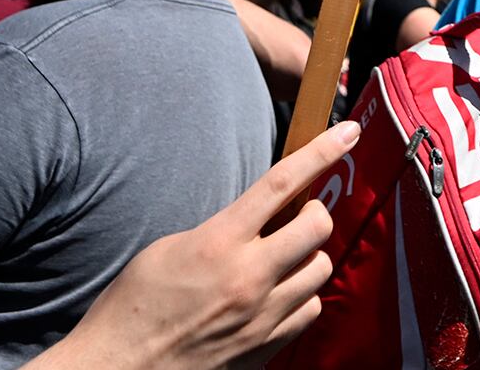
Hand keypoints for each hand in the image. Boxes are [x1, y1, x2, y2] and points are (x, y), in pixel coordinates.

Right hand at [30, 120, 359, 369]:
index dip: (321, 152)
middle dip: (315, 213)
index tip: (348, 132)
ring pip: (320, 269)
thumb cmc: (131, 308)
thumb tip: (259, 218)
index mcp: (218, 243)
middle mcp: (247, 278)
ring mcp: (261, 316)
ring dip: (309, 256)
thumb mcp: (167, 249)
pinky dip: (303, 296)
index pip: (281, 184)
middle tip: (300, 214)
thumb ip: (220, 229)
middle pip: (318, 227)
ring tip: (283, 258)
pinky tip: (280, 294)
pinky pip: (310, 310)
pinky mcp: (265, 347)